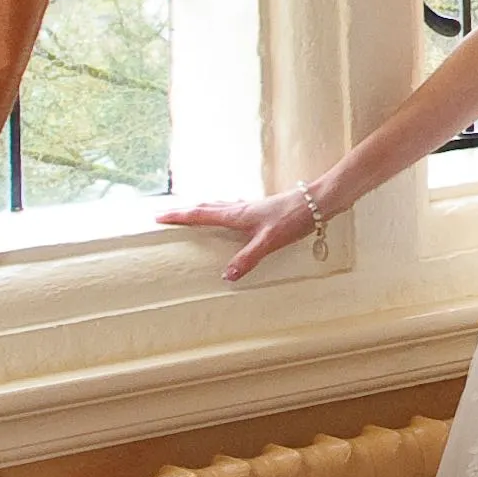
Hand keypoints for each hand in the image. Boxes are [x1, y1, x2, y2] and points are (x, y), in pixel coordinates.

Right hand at [162, 188, 318, 282]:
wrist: (319, 201)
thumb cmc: (294, 218)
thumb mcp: (269, 242)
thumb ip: (248, 258)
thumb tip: (227, 276)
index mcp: (236, 214)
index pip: (200, 214)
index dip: (179, 216)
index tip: (158, 216)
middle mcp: (240, 208)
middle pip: (205, 207)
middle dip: (184, 212)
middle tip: (166, 216)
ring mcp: (251, 208)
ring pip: (219, 207)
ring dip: (201, 210)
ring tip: (190, 214)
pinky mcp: (261, 210)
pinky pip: (232, 209)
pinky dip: (220, 212)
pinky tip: (228, 217)